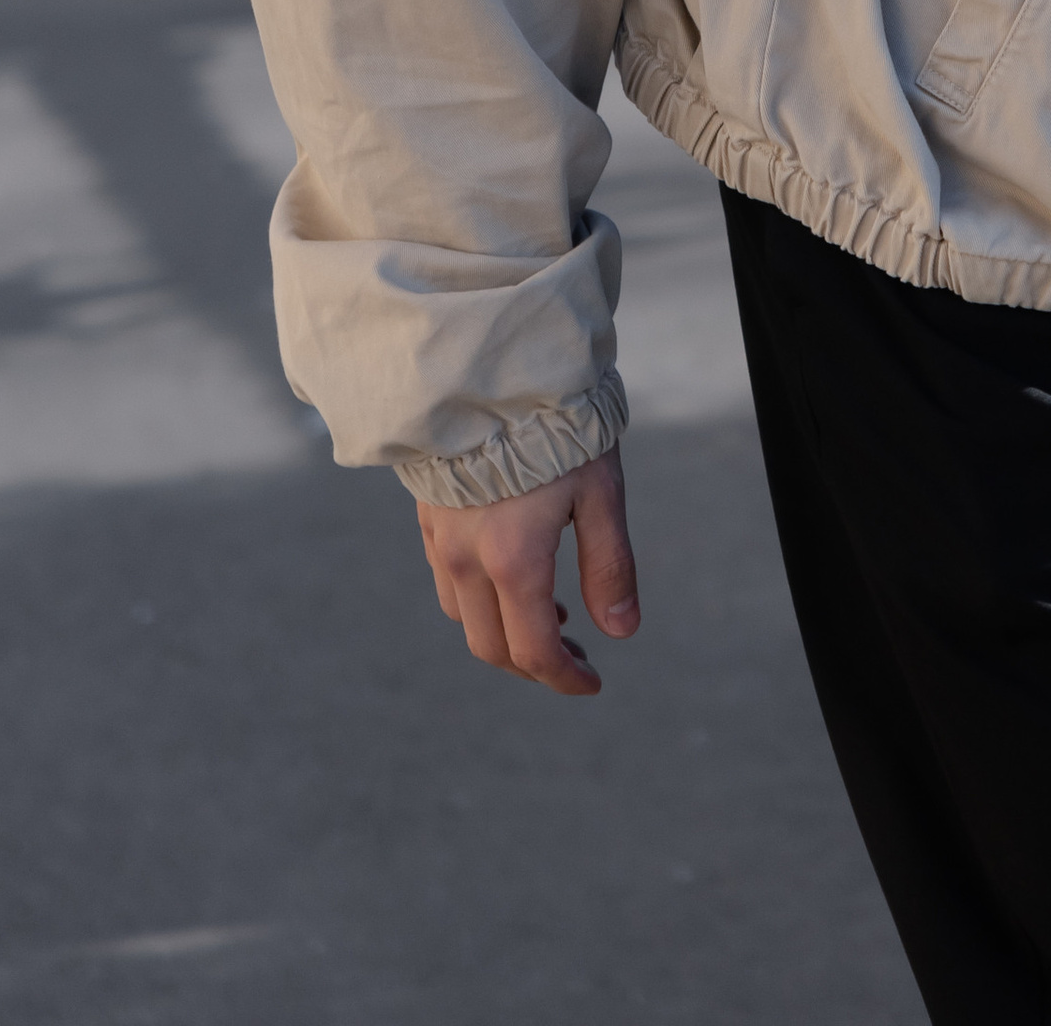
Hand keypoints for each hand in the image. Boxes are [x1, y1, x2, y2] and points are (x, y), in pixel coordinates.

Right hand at [415, 446, 638, 697]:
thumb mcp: (600, 492)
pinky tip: (507, 574)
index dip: (565, 679)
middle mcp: (468, 561)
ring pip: (464, 618)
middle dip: (534, 664)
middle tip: (576, 652)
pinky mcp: (429, 516)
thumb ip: (609, 566)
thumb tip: (621, 632)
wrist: (494, 368)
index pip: (535, 651)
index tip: (593, 682)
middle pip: (493, 647)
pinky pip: (445, 581)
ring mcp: (442, 539)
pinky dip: (477, 599)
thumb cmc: (558, 425)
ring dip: (504, 632)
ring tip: (548, 609)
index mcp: (514, 561)